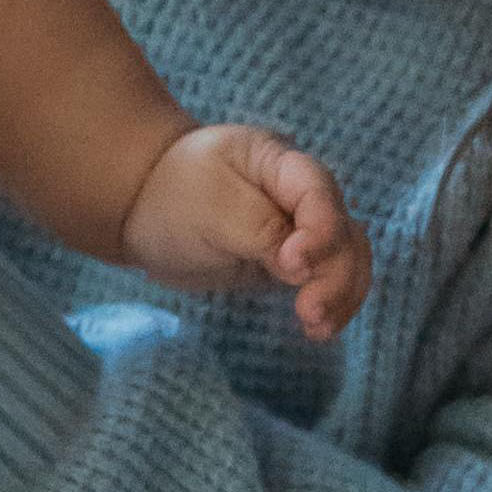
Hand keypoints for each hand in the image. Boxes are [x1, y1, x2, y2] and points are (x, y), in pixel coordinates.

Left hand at [121, 123, 372, 342]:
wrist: (144, 206)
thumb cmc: (173, 194)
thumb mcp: (210, 205)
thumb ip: (260, 231)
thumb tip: (303, 269)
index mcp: (280, 162)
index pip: (319, 194)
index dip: (318, 232)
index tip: (291, 265)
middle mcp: (301, 193)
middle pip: (343, 231)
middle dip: (336, 275)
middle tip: (309, 313)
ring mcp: (300, 227)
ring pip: (347, 258)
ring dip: (341, 295)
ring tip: (316, 328)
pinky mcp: (292, 261)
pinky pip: (327, 279)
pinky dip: (330, 303)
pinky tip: (316, 329)